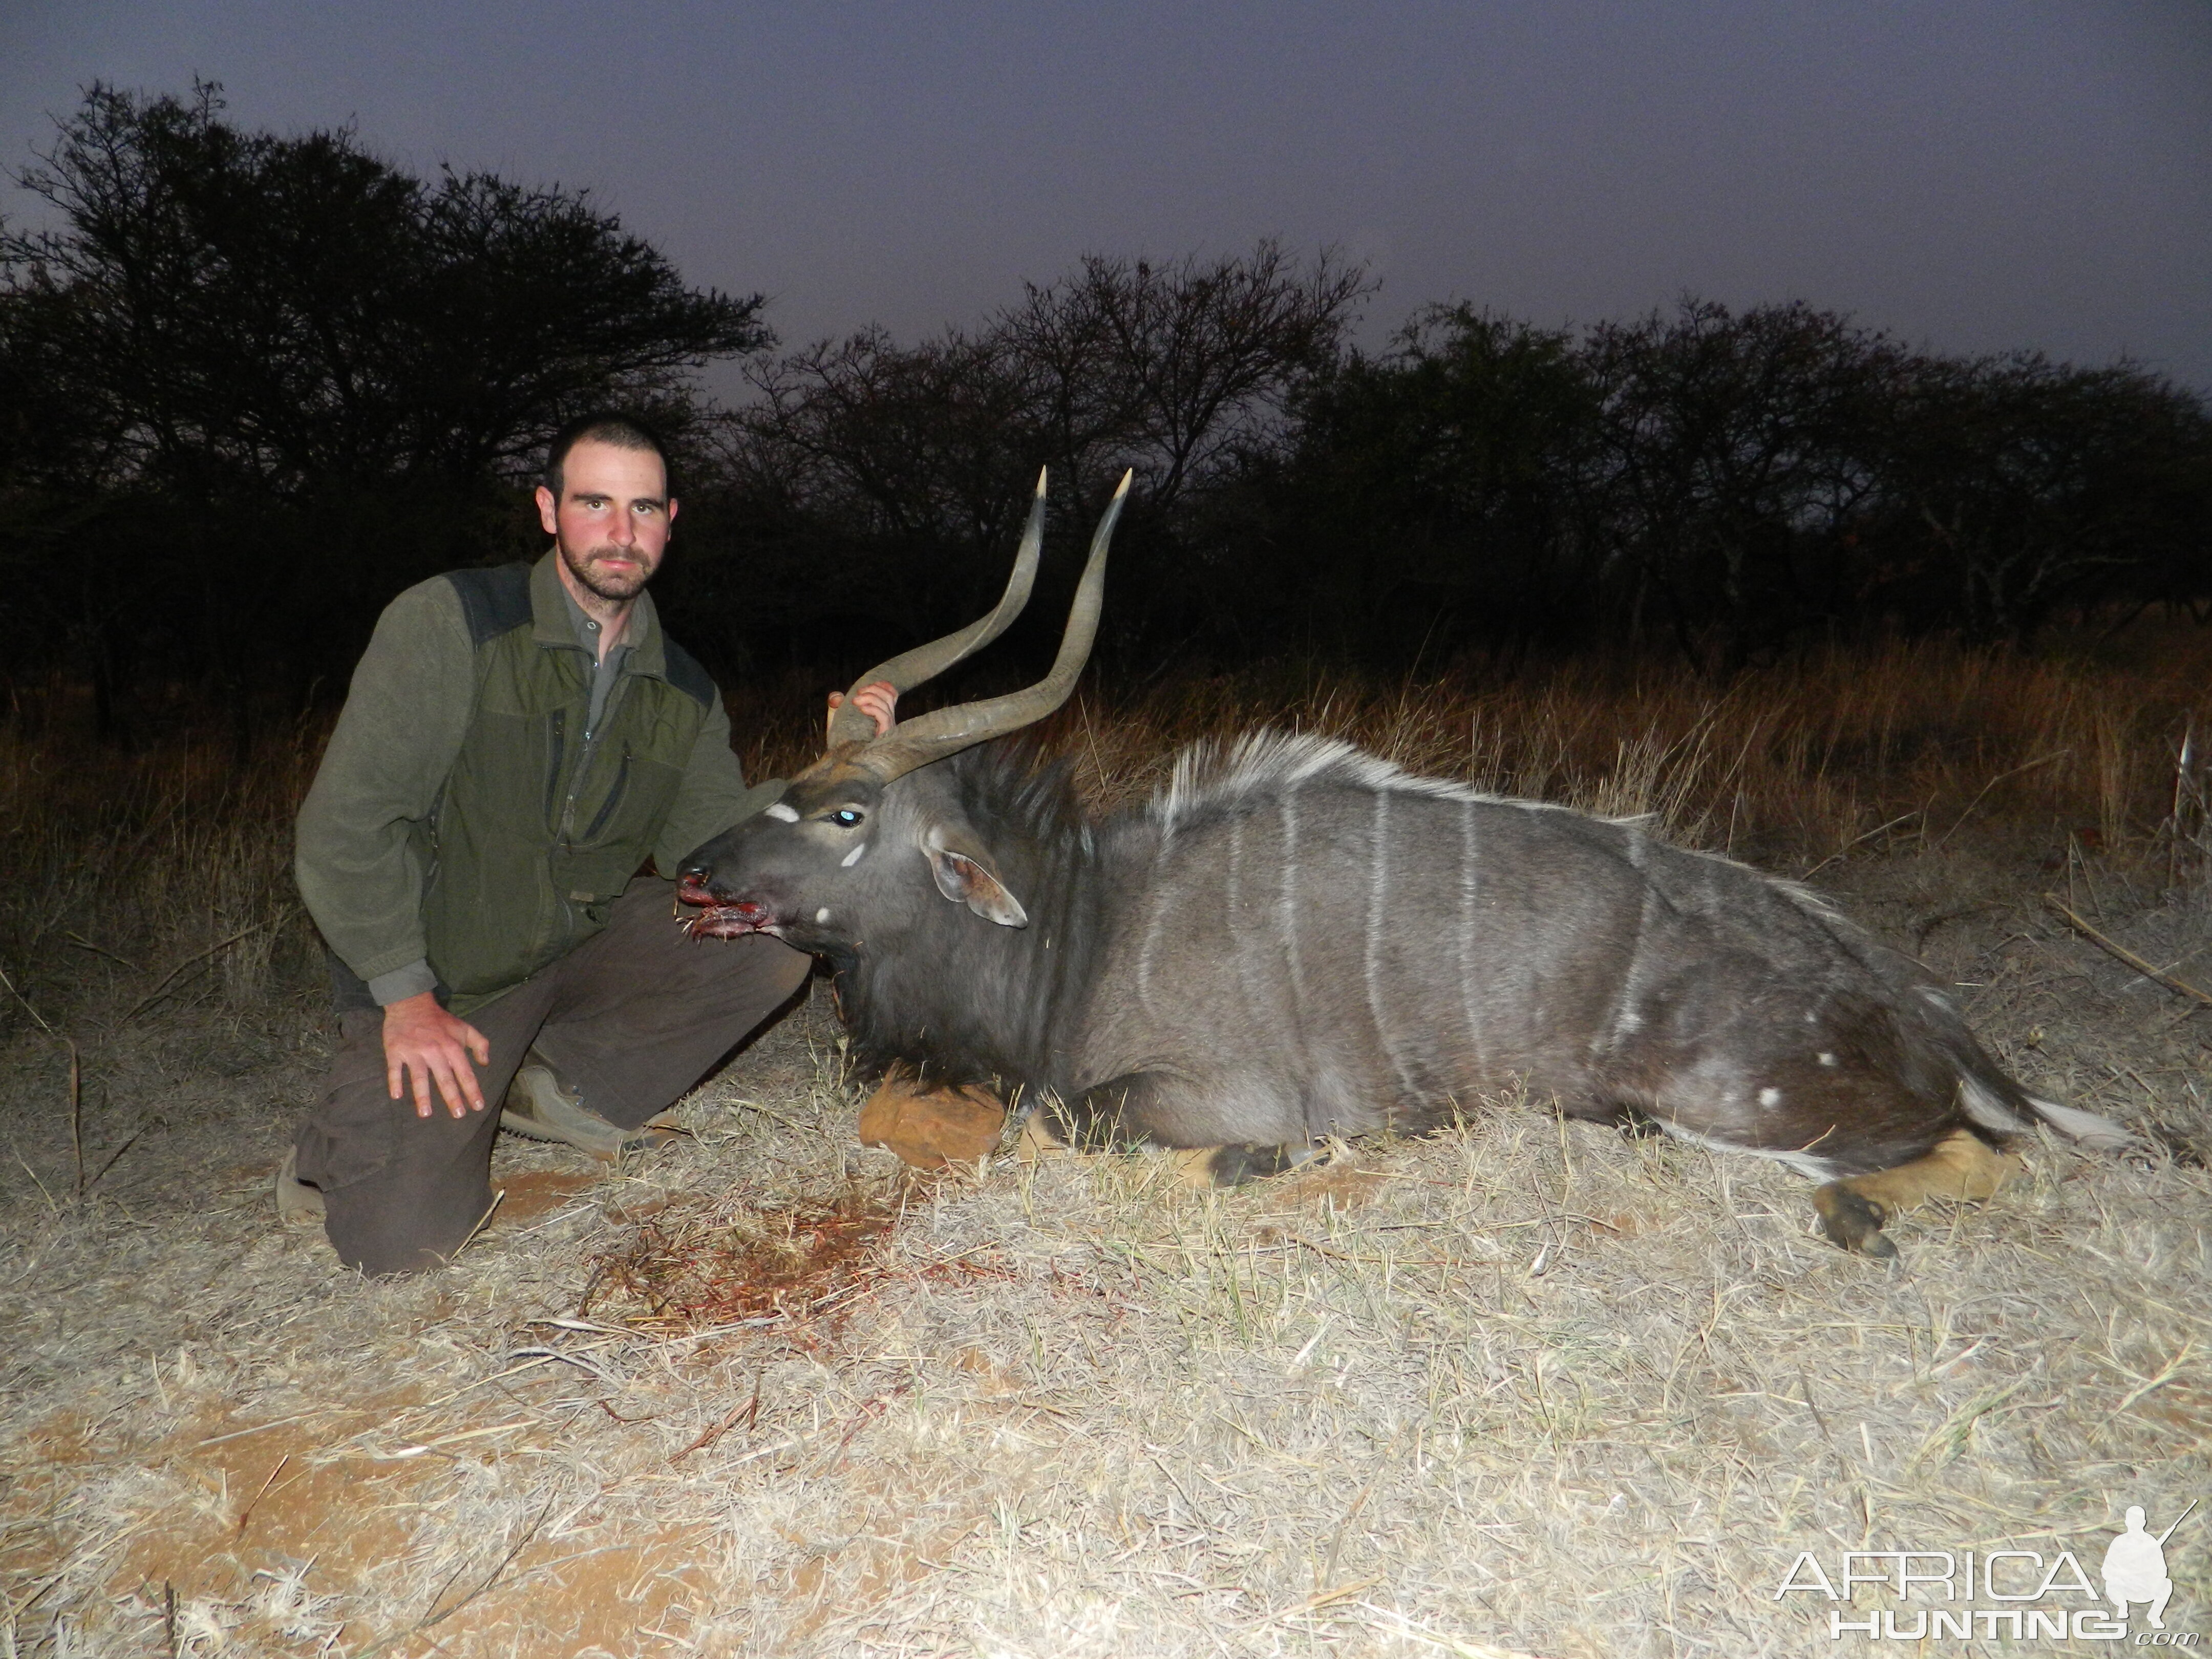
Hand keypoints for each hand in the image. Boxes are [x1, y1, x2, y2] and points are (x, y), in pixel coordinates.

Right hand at [381, 992, 491, 1119]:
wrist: (410, 1003)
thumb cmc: (440, 1020)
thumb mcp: (464, 1028)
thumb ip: (479, 1044)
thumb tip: (486, 1063)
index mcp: (452, 1046)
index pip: (464, 1073)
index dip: (472, 1090)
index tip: (478, 1106)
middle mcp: (434, 1051)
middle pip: (444, 1078)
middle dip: (452, 1098)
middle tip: (458, 1115)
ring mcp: (414, 1051)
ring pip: (419, 1077)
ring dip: (422, 1096)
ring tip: (425, 1114)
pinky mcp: (395, 1050)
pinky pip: (394, 1069)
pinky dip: (394, 1082)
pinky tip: (396, 1095)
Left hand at [826, 680, 898, 741]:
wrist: (846, 763)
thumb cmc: (844, 743)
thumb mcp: (837, 722)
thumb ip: (835, 707)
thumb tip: (835, 695)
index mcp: (881, 715)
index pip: (892, 696)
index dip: (884, 686)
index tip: (871, 684)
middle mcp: (887, 720)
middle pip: (889, 696)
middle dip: (873, 689)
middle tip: (857, 694)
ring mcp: (887, 728)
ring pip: (886, 703)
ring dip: (870, 697)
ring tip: (855, 701)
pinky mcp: (884, 735)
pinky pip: (883, 716)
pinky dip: (872, 708)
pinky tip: (861, 709)